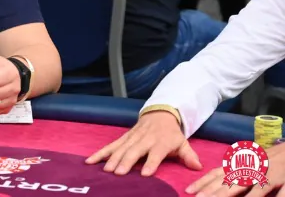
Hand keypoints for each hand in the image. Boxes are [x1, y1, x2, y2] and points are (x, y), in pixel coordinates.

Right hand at [85, 111, 201, 175]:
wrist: (160, 113)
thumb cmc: (171, 133)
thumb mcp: (183, 142)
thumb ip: (189, 155)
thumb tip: (197, 166)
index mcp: (160, 142)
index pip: (155, 153)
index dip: (151, 162)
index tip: (146, 173)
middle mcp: (144, 139)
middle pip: (134, 151)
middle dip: (126, 162)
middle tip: (118, 173)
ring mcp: (132, 138)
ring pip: (120, 148)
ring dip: (112, 159)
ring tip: (106, 170)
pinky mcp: (123, 138)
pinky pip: (110, 146)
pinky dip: (100, 153)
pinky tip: (90, 161)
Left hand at [186, 142, 284, 195]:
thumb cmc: (268, 158)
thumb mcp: (247, 162)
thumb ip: (234, 170)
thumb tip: (218, 179)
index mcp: (240, 165)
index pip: (218, 174)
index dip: (203, 183)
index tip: (189, 191)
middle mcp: (251, 170)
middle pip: (231, 183)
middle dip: (214, 193)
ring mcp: (269, 175)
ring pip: (254, 190)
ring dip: (236, 195)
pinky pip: (281, 192)